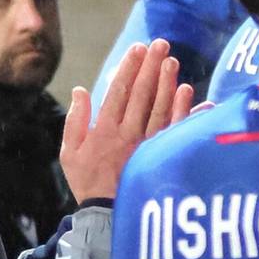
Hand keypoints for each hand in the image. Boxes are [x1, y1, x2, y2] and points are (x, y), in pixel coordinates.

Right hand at [60, 40, 196, 202]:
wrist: (106, 214)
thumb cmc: (86, 182)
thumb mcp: (68, 152)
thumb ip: (75, 120)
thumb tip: (80, 89)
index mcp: (104, 130)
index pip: (118, 91)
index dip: (128, 68)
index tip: (136, 48)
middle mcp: (127, 133)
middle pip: (142, 94)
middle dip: (150, 67)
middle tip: (160, 44)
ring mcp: (146, 145)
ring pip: (159, 109)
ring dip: (166, 83)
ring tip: (172, 61)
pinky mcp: (159, 156)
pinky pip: (174, 130)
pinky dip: (183, 112)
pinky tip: (190, 93)